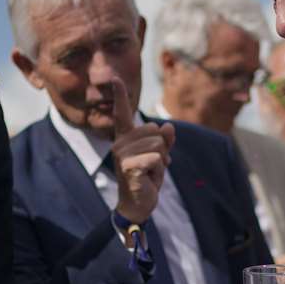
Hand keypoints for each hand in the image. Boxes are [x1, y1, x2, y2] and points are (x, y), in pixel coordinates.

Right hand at [109, 78, 174, 223]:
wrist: (139, 204)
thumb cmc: (147, 177)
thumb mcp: (159, 155)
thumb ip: (165, 140)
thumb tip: (169, 126)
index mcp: (125, 138)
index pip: (122, 114)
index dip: (120, 96)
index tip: (115, 78)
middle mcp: (120, 143)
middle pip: (156, 132)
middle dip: (162, 149)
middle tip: (151, 165)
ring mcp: (122, 154)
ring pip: (158, 145)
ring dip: (161, 162)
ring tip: (149, 172)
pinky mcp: (128, 166)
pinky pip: (157, 158)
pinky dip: (159, 170)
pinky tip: (148, 178)